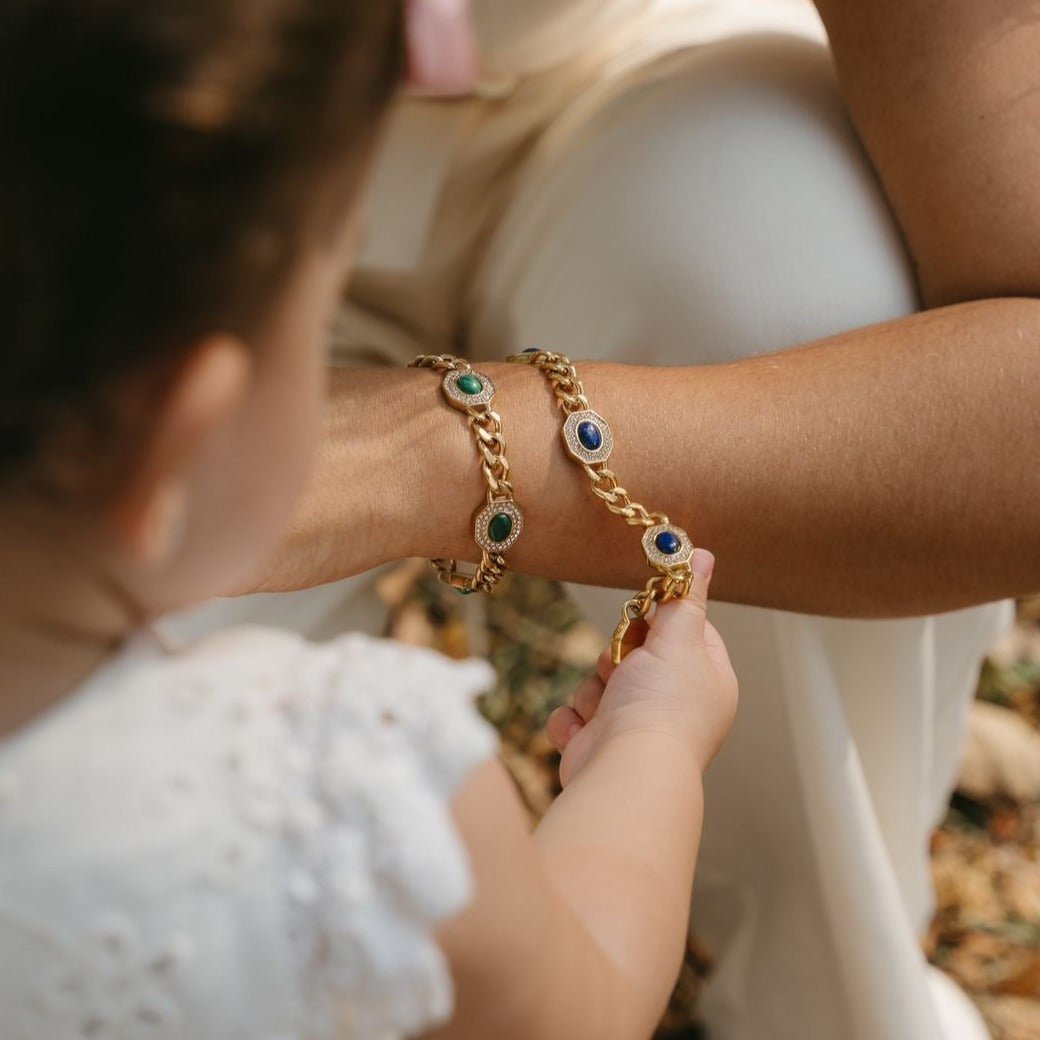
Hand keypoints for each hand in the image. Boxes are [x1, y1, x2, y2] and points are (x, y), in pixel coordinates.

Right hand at [546, 549, 736, 785]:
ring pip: (599, 684)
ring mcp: (635, 729)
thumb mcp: (679, 637)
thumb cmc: (662, 704)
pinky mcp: (599, 747)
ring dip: (595, 690)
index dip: (661, 621)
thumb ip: (686, 595)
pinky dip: (575, 721)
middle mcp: (674, 708)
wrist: (625, 770)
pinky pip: (575, 715)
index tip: (647, 614)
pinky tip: (585, 731)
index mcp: (706, 683)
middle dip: (618, 657)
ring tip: (607, 706)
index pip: (686, 633)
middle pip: (634, 655)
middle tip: (624, 664)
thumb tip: (704, 555)